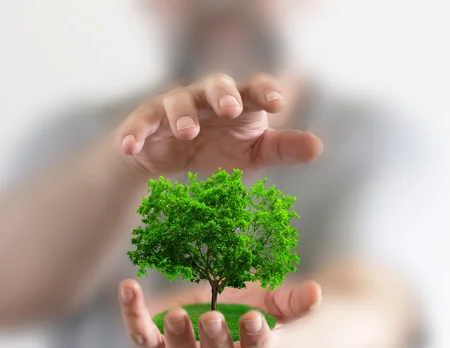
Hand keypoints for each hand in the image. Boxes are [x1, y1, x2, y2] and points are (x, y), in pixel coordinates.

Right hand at [115, 73, 322, 175]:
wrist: (171, 162)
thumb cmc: (219, 151)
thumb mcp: (253, 154)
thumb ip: (282, 149)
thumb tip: (318, 146)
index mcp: (239, 103)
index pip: (255, 88)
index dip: (266, 92)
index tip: (277, 104)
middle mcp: (207, 99)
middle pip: (216, 84)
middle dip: (223, 94)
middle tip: (230, 109)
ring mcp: (176, 107)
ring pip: (177, 101)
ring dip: (182, 114)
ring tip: (188, 133)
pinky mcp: (148, 122)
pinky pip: (141, 123)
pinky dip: (135, 133)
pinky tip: (131, 146)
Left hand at [117, 278, 320, 347]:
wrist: (225, 321)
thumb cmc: (259, 314)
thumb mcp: (279, 305)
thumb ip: (295, 303)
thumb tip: (317, 292)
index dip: (256, 342)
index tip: (254, 320)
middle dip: (213, 344)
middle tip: (210, 319)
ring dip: (174, 340)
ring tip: (175, 315)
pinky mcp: (160, 343)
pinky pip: (143, 335)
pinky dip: (133, 315)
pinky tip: (128, 287)